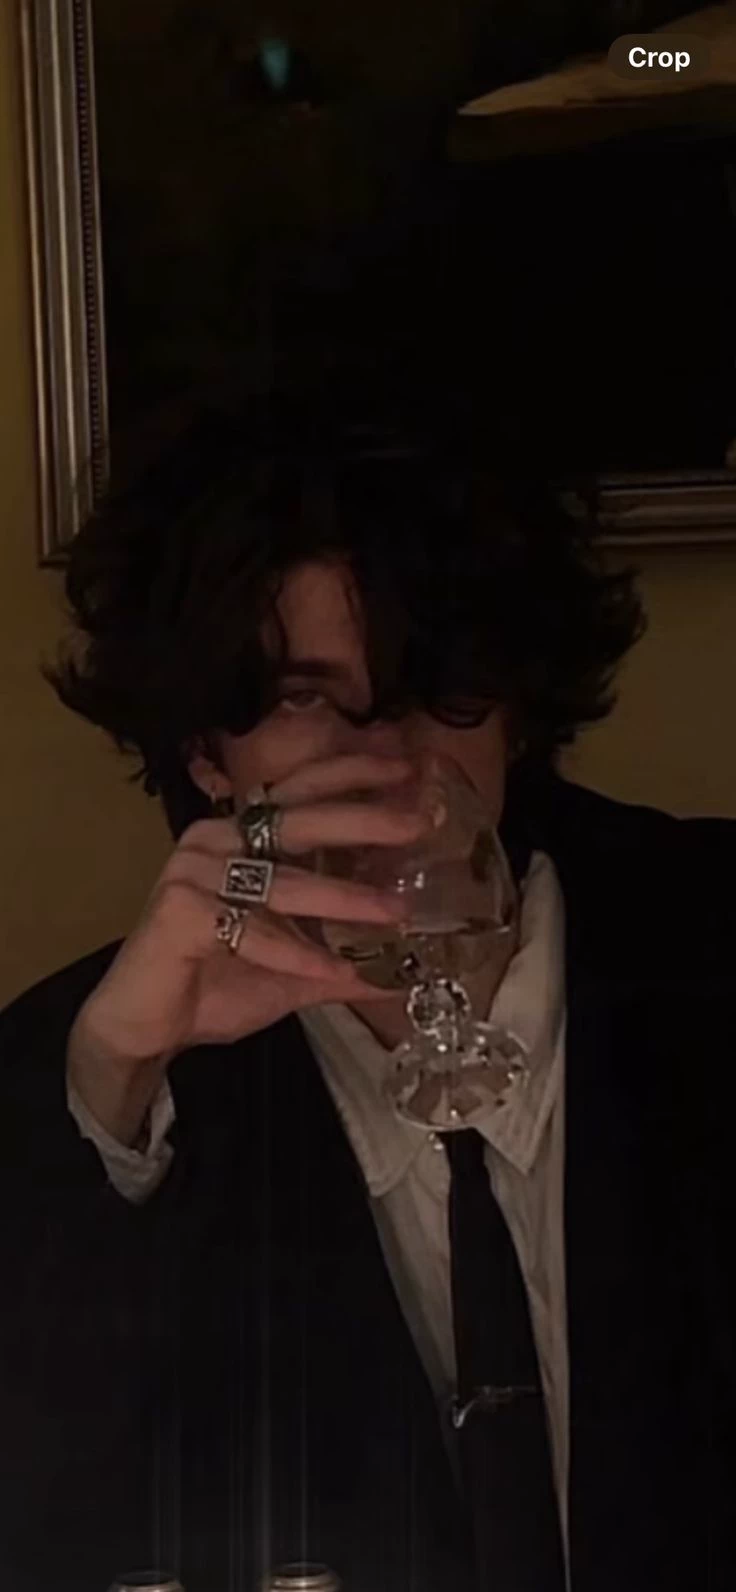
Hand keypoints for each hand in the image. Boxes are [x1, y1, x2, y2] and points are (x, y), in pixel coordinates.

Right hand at [67, 755, 424, 1143]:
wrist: (145, 1027)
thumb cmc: (212, 986)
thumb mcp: (290, 972)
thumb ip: (338, 965)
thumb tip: (398, 977)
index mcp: (237, 838)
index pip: (298, 791)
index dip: (350, 773)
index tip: (405, 767)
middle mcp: (214, 841)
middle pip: (298, 819)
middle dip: (363, 818)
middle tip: (418, 822)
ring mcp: (194, 873)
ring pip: (282, 882)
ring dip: (343, 898)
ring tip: (395, 911)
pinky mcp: (181, 912)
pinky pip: (252, 931)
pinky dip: (296, 953)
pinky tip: (338, 971)